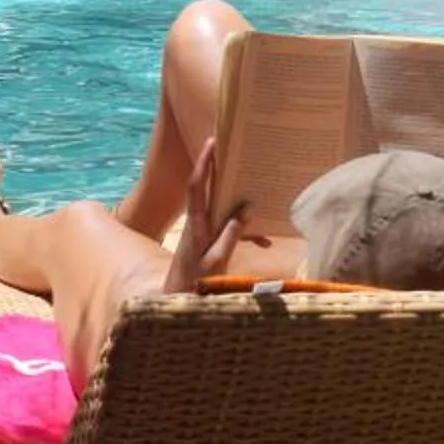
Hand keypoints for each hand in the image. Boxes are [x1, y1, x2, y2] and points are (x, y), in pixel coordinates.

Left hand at [163, 138, 245, 293]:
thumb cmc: (195, 283)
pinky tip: (265, 242)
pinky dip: (245, 232)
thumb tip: (246, 208)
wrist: (179, 302)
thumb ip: (231, 235)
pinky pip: (229, 228)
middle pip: (207, 188)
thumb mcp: (216, 260)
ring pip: (221, 207)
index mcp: (196, 223)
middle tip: (236, 149)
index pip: (197, 185)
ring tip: (256, 186)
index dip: (204, 163)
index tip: (213, 141)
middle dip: (219, 167)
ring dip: (237, 198)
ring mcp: (202, 231)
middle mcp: (197, 222)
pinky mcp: (208, 242)